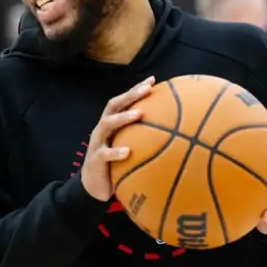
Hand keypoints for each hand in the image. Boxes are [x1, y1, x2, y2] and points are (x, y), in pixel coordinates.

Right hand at [80, 76, 154, 201]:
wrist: (93, 186)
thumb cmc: (116, 164)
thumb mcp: (128, 147)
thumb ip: (143, 138)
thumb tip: (173, 133)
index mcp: (111, 124)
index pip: (122, 101)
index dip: (135, 89)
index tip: (152, 80)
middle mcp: (102, 129)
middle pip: (113, 105)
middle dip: (130, 95)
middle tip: (147, 89)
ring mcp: (97, 143)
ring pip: (106, 124)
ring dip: (123, 117)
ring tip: (139, 114)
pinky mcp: (95, 160)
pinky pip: (104, 154)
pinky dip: (116, 152)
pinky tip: (127, 152)